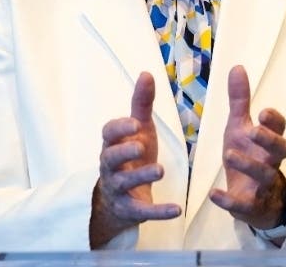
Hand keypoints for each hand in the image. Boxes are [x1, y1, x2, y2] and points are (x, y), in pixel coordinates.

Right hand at [90, 72, 180, 246]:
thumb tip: (146, 73)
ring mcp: (118, 189)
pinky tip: (177, 210)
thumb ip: (142, 104)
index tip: (135, 124)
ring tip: (160, 171)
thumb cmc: (131, 157)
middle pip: (110, 158)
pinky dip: (158, 211)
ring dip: (142, 176)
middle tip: (141, 146)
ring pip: (124, 183)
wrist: (120, 199)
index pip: (108, 133)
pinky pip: (142, 211)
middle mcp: (111, 166)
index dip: (120, 128)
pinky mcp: (130, 210)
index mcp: (112, 144)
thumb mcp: (139, 130)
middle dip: (124, 152)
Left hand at [209, 65, 285, 230]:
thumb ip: (240, 101)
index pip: (279, 129)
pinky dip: (229, 201)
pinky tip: (214, 194)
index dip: (274, 122)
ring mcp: (262, 186)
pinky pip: (242, 205)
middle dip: (269, 140)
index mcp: (268, 142)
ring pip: (264, 175)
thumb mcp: (240, 127)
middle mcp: (270, 162)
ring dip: (248, 165)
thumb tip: (237, 66)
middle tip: (254, 130)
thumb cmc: (248, 156)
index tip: (264, 112)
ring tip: (229, 154)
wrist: (253, 200)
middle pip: (280, 151)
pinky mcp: (250, 206)